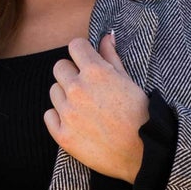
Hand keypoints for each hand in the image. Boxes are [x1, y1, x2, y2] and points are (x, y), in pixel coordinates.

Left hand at [45, 33, 147, 181]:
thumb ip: (112, 57)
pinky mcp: (62, 135)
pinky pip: (49, 115)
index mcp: (95, 72)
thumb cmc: (140, 116)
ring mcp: (68, 112)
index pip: (75, 45)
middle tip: (86, 88)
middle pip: (59, 67)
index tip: (87, 62)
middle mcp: (77, 89)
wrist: (141, 153)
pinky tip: (75, 122)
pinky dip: (58, 117)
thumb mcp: (129, 81)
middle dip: (71, 73)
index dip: (82, 53)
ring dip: (65, 95)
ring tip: (83, 108)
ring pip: (54, 91)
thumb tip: (105, 36)